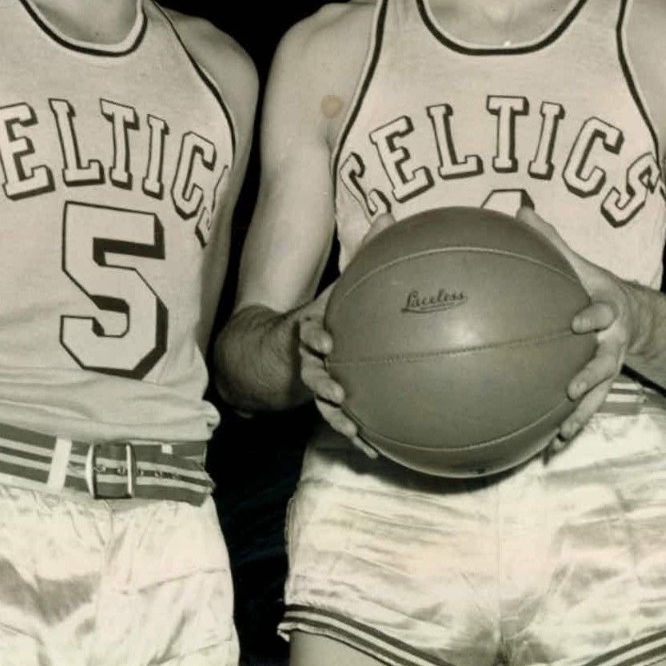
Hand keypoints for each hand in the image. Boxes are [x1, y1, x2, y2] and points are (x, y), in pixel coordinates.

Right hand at [296, 212, 395, 459]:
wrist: (273, 353)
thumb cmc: (321, 314)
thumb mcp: (338, 285)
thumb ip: (363, 253)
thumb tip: (391, 214)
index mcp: (308, 328)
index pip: (306, 330)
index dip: (314, 335)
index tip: (327, 341)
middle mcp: (306, 358)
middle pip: (309, 372)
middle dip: (320, 383)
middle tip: (336, 390)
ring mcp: (311, 383)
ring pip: (319, 404)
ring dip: (336, 418)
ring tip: (354, 431)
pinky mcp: (320, 404)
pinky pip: (337, 422)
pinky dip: (355, 435)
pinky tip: (376, 452)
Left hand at [516, 206, 649, 449]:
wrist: (633, 317)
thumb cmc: (594, 287)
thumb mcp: (580, 264)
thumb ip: (552, 241)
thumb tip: (519, 210)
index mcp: (608, 310)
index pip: (604, 313)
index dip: (594, 318)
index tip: (578, 324)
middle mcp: (613, 343)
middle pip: (606, 362)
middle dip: (591, 375)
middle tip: (572, 387)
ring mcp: (609, 368)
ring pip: (598, 395)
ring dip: (581, 415)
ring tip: (562, 435)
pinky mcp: (601, 387)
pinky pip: (587, 411)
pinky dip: (571, 428)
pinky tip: (549, 449)